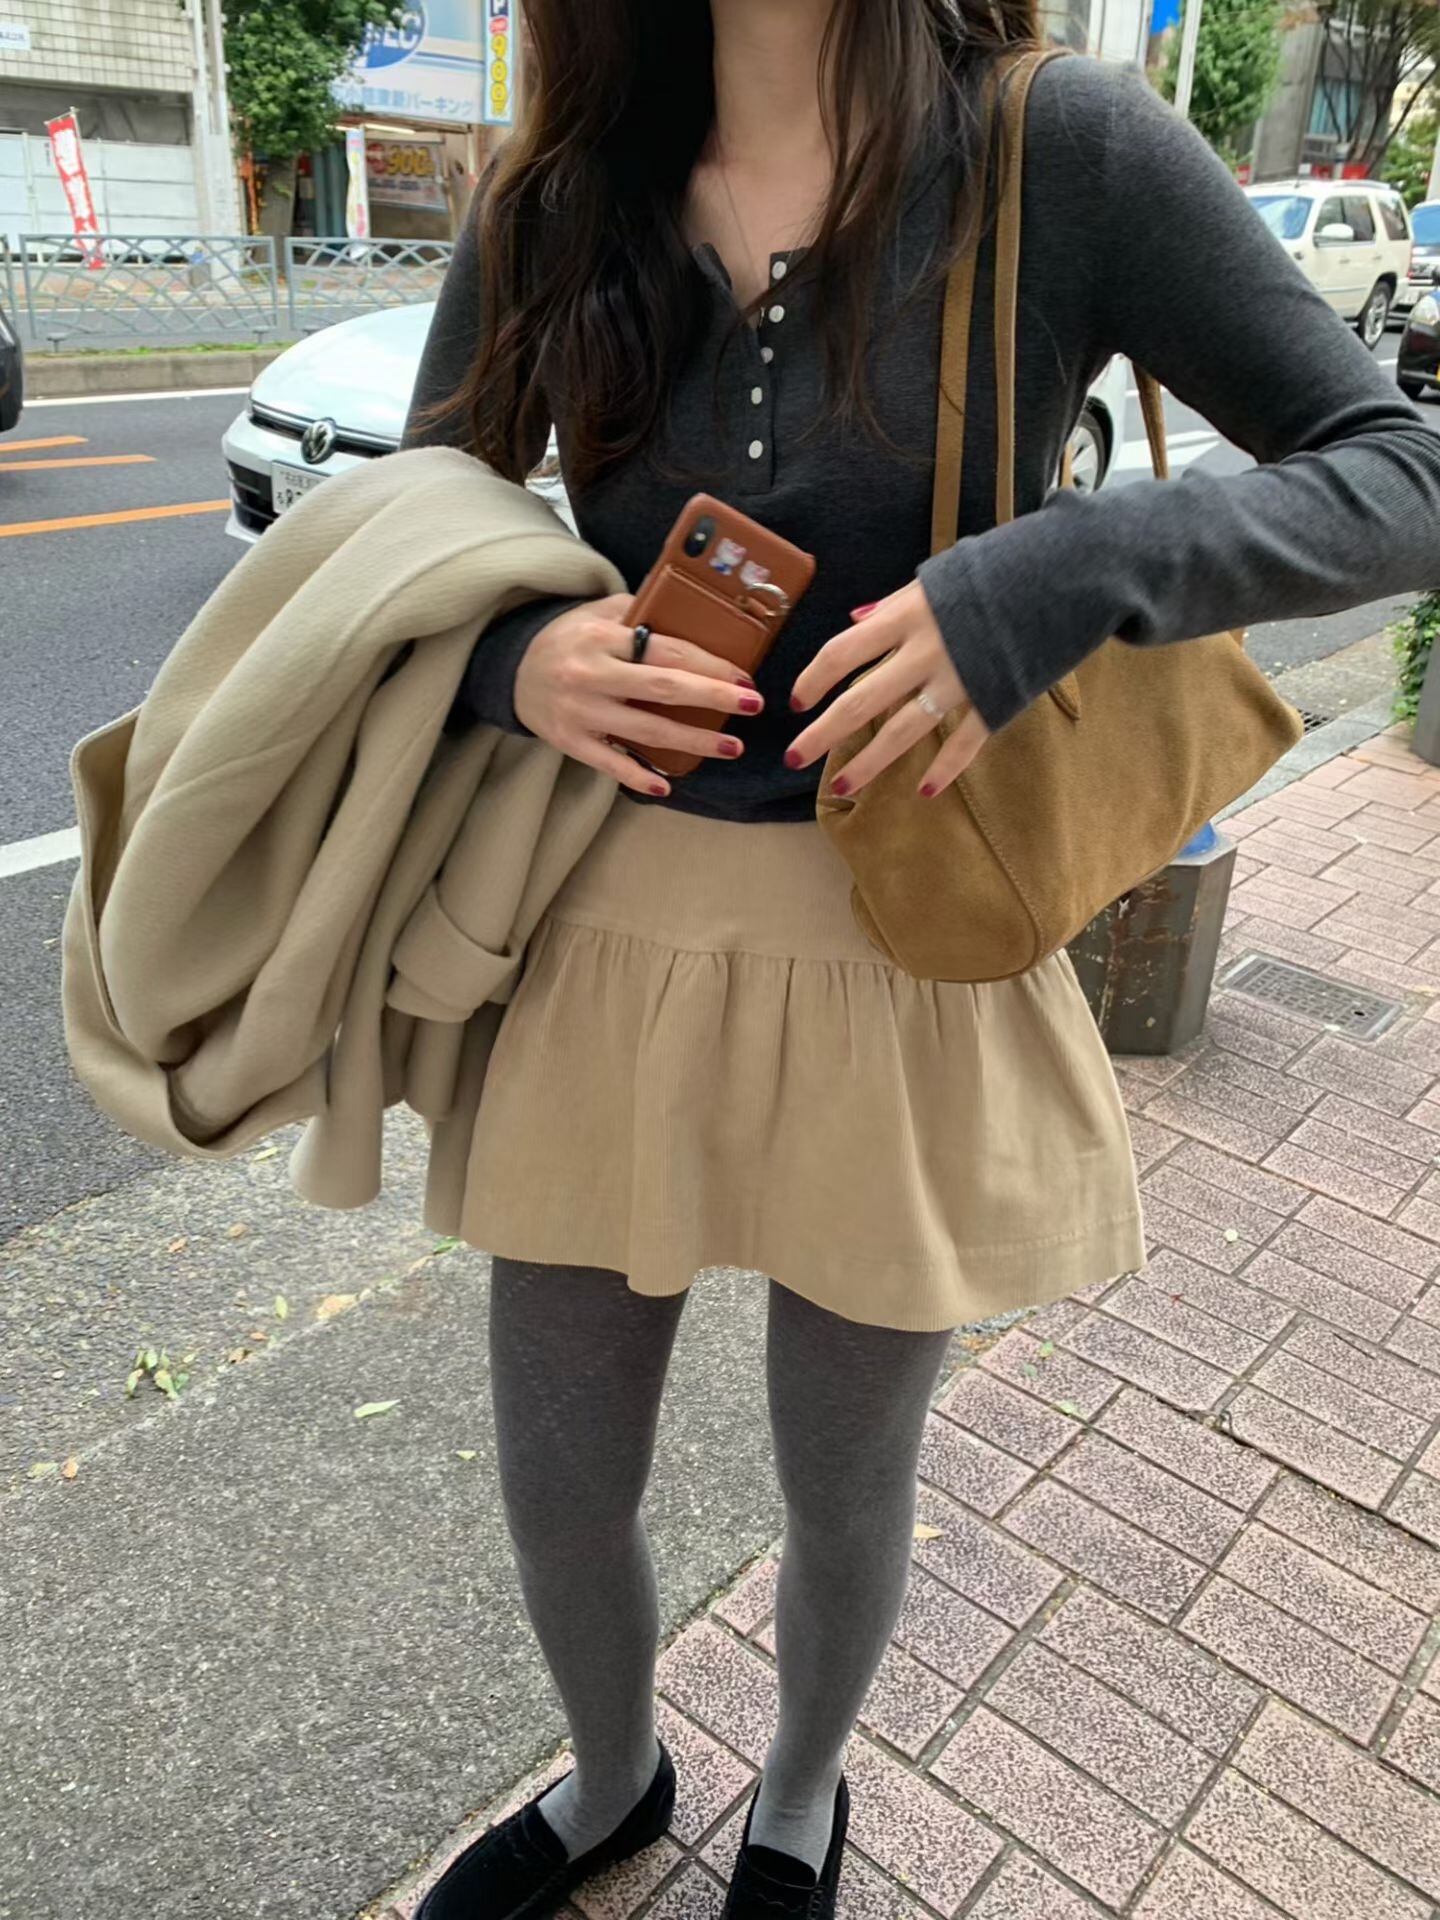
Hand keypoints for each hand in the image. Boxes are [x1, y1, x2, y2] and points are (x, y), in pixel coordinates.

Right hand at [513, 592, 763, 797]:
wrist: (513, 671)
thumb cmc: (569, 639)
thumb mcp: (598, 613)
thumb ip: (640, 612)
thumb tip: (696, 611)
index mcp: (602, 637)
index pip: (667, 650)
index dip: (710, 665)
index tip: (743, 677)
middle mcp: (590, 674)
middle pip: (663, 689)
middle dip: (713, 698)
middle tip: (752, 706)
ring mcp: (580, 712)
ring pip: (646, 731)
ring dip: (693, 742)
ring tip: (732, 747)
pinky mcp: (570, 742)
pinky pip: (610, 764)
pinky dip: (639, 776)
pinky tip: (668, 785)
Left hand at [785, 582, 989, 796]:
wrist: (1063, 575)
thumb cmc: (995, 572)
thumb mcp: (935, 579)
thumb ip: (893, 605)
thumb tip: (855, 621)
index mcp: (908, 616)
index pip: (843, 651)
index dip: (814, 677)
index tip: (796, 701)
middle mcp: (926, 651)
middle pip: (862, 699)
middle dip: (824, 732)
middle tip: (794, 758)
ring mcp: (959, 680)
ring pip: (904, 730)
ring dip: (870, 762)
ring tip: (843, 786)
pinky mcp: (993, 699)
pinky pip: (964, 743)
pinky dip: (945, 769)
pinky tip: (924, 792)